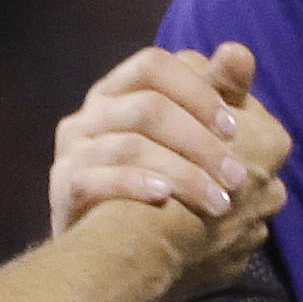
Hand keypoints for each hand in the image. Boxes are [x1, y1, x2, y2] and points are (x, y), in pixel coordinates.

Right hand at [51, 45, 292, 290]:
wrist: (109, 248)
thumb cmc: (156, 181)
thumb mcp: (191, 134)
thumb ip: (217, 93)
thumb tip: (238, 53)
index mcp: (117, 91)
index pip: (154, 65)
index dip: (197, 90)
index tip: (234, 129)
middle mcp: (89, 115)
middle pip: (147, 108)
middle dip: (200, 143)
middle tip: (238, 177)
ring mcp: (72, 151)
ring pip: (129, 145)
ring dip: (183, 173)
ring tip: (219, 202)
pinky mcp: (64, 188)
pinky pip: (97, 179)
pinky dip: (136, 186)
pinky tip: (168, 201)